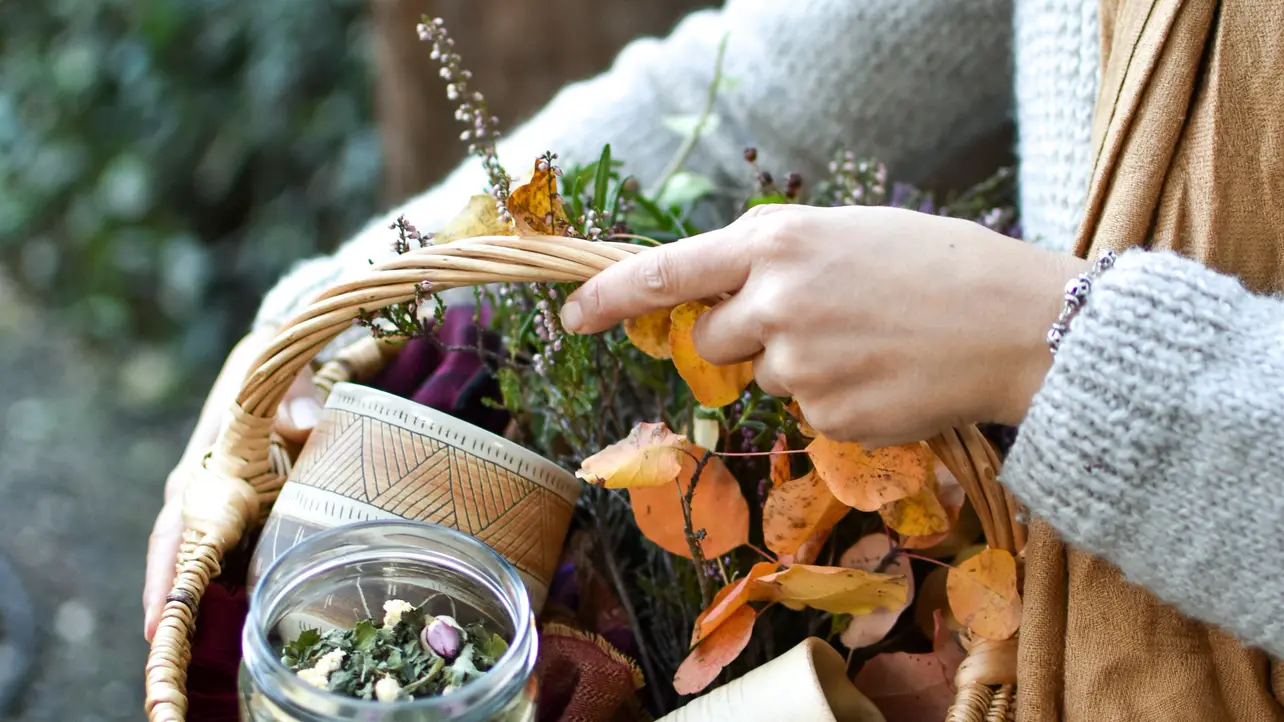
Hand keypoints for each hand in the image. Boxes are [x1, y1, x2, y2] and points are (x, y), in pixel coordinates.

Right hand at [143, 329, 322, 640]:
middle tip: (170, 658)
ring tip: (201, 656)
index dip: (167, 575)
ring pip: (206, 561)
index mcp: (203, 466)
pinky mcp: (245, 505)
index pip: (177, 529)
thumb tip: (307, 427)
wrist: (274, 358)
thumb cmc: (268, 368)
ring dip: (203, 601)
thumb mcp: (275, 371)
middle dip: (174, 605)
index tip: (159, 621)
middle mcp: (203, 491)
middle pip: (180, 558)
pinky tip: (249, 616)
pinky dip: (235, 582)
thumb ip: (291, 395)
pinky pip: (236, 550)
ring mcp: (222, 502)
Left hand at [560, 204, 1086, 445]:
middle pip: (711, 339)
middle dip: (743, 338)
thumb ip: (773, 261)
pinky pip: (807, 413)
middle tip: (815, 321)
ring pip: (764, 379)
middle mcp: (774, 301)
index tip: (575, 317)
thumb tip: (716, 301)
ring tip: (870, 343)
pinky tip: (885, 375)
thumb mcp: (844, 234)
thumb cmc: (937, 265)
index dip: (612, 298)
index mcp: (777, 242)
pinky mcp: (827, 415)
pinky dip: (836, 399)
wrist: (1016, 322)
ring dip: (800, 368)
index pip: (666, 273)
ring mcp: (798, 364)